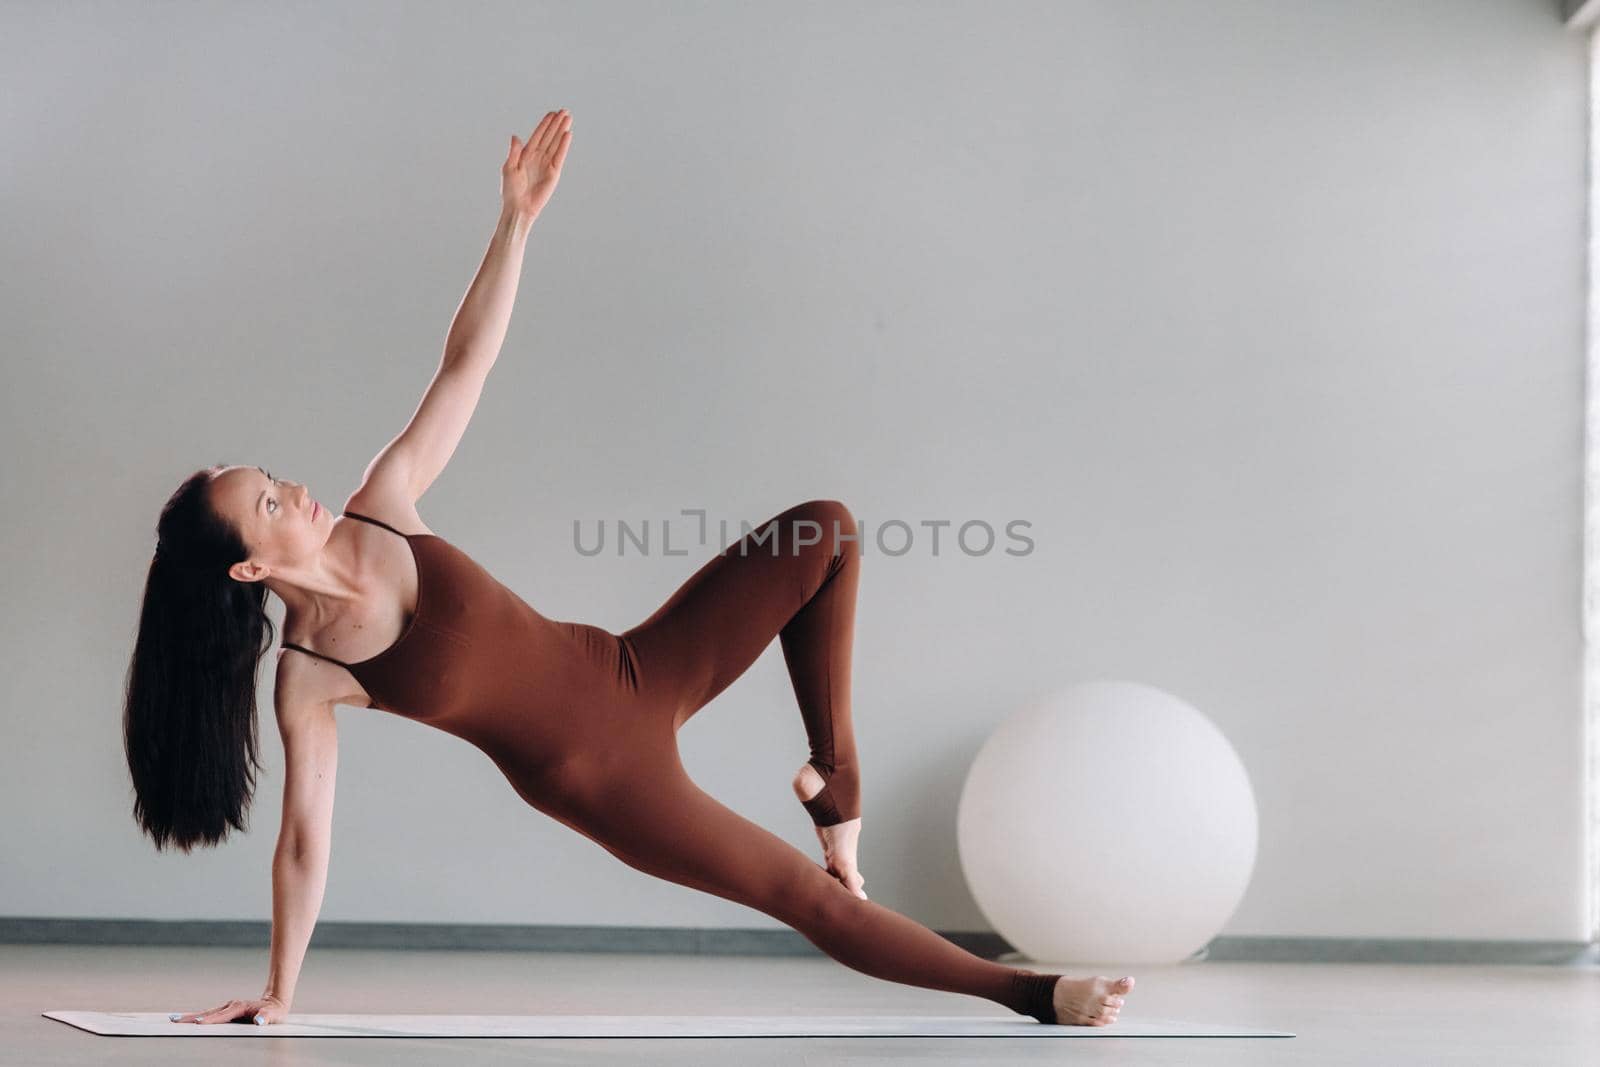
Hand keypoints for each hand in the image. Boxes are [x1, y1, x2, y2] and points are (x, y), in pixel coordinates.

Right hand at [170, 993, 287, 1025]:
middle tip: (174, 1021)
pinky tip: (186, 1021)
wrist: (274, 1002)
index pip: (221, 1016)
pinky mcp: (225, 1011)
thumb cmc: (273, 1011)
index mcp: (239, 1007)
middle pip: (208, 1013)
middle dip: (191, 1018)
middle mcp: (230, 1006)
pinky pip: (208, 1015)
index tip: (197, 1024)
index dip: (210, 1020)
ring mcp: (227, 1008)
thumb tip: (259, 1021)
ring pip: (206, 1013)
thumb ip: (266, 1018)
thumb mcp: (273, 1015)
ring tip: (173, 1020)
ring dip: (190, 1017)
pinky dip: (196, 1018)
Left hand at [502, 109, 572, 221]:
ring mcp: (547, 164)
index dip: (545, 124)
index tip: (552, 113)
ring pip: (556, 143)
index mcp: (526, 154)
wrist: (519, 207)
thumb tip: (516, 136)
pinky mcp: (554, 173)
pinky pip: (559, 156)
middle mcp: (538, 157)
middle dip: (556, 124)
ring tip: (568, 118)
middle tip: (564, 111)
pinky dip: (563, 145)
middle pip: (549, 136)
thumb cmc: (511, 190)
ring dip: (562, 131)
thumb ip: (514, 152)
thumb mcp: (508, 168)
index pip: (538, 135)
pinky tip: (568, 134)